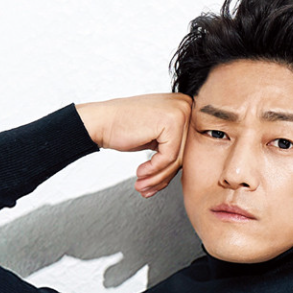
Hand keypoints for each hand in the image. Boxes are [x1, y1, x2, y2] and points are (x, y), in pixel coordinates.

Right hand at [76, 94, 192, 196]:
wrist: (100, 121)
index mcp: (185, 106)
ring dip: (157, 177)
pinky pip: (168, 157)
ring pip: (176, 159)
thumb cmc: (124, 129)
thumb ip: (174, 148)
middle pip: (183, 154)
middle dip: (163, 177)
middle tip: (147, 188)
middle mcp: (186, 104)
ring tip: (142, 185)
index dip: (169, 170)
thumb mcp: (156, 137)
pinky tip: (139, 172)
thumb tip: (191, 171)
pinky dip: (153, 170)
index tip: (155, 183)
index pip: (186, 147)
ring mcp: (180, 111)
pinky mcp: (172, 122)